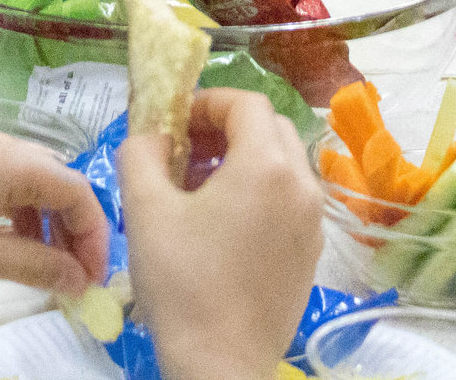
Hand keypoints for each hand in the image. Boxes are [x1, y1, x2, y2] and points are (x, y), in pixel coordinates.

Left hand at [0, 125, 109, 295]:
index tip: (94, 277)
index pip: (77, 189)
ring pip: (32, 181)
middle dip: (74, 230)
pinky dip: (20, 213)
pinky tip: (13, 244)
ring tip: (46, 268)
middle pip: (58, 181)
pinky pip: (7, 181)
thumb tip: (79, 280)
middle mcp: (0, 142)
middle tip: (76, 278)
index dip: (94, 234)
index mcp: (10, 160)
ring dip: (48, 224)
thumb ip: (34, 265)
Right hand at [122, 89, 320, 379]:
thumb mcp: (145, 210)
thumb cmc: (182, 283)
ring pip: (283, 164)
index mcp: (267, 166)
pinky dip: (261, 193)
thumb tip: (154, 135)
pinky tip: (223, 225)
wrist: (220, 363)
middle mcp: (302, 185)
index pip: (246, 103)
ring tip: (200, 189)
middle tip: (187, 151)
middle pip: (270, 128)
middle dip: (228, 128)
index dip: (207, 102)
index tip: (175, 123)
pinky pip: (290, 200)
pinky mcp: (311, 253)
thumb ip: (142, 153)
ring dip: (245, 159)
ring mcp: (313, 222)